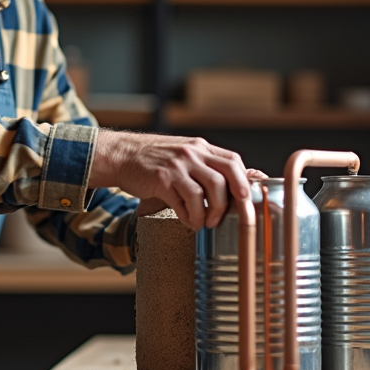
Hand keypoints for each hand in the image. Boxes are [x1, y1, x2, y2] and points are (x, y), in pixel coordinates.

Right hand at [90, 131, 252, 229]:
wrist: (122, 154)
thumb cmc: (155, 158)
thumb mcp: (184, 154)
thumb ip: (207, 165)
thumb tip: (237, 181)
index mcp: (200, 147)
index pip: (233, 161)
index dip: (244, 181)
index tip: (246, 200)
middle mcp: (191, 153)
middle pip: (224, 177)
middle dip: (233, 202)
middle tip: (229, 218)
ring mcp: (177, 166)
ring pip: (206, 192)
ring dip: (209, 214)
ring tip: (204, 223)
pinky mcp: (161, 180)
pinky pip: (184, 202)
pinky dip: (189, 216)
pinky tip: (187, 221)